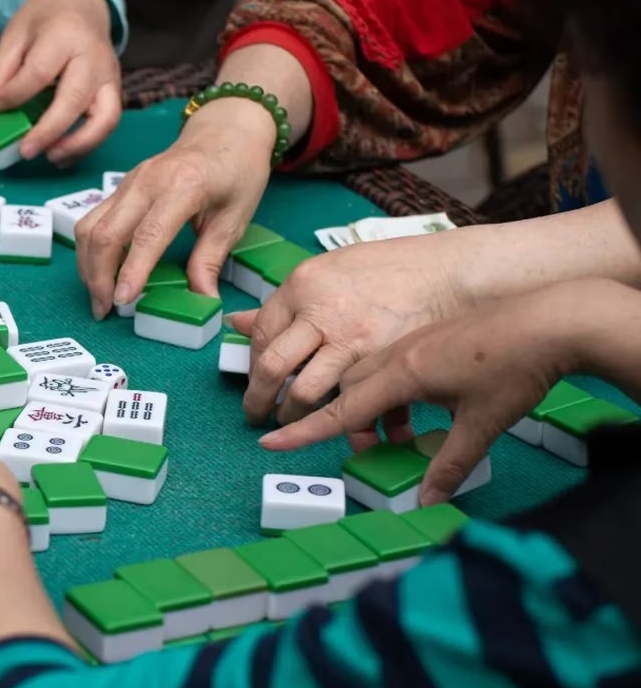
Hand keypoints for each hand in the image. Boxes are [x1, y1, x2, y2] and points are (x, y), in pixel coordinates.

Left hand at [0, 0, 120, 163]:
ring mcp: (109, 76)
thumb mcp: (16, 33)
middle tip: (25, 151)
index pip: (40, 71)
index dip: (16, 94)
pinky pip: (107, 124)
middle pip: (75, 98)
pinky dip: (87, 144)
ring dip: (79, 145)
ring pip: (106, 118)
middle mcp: (94, 57)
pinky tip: (61, 154)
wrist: (82, 5)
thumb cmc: (46, 20)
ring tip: (50, 157)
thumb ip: (1, 69)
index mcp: (65, 35)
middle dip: (50, 130)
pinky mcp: (114, 91)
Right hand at [74, 100, 272, 317]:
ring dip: (87, 265)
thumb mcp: (235, 218)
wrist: (226, 130)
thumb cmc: (238, 171)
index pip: (147, 234)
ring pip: (89, 226)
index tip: (122, 301)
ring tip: (99, 296)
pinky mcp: (120, 186)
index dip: (131, 270)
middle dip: (97, 276)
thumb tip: (202, 301)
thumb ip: (211, 259)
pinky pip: (93, 219)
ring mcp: (128, 181)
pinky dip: (90, 250)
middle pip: (105, 232)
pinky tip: (101, 272)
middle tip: (104, 311)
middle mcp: (147, 181)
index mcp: (183, 186)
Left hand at [229, 232, 470, 426]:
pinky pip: (346, 397)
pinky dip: (335, 414)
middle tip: (256, 413)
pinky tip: (331, 416)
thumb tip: (237, 322)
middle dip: (258, 399)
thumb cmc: (390, 269)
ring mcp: (351, 338)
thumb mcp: (329, 271)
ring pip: (305, 392)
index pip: (260, 334)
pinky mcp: (380, 361)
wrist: (449, 272)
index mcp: (302, 285)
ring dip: (292, 413)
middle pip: (272, 367)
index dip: (253, 364)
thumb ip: (286, 302)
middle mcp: (321, 311)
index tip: (255, 379)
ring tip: (290, 418)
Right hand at [259, 283, 589, 504]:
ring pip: (369, 375)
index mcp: (403, 374)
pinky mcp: (432, 339)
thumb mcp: (483, 425)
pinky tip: (422, 407)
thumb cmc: (517, 368)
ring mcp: (414, 343)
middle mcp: (399, 354)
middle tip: (357, 445)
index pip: (341, 410)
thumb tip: (426, 500)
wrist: (553, 318)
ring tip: (399, 434)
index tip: (272, 440)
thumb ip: (450, 464)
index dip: (305, 430)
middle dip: (341, 420)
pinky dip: (392, 391)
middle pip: (348, 389)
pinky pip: (392, 365)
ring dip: (371, 405)